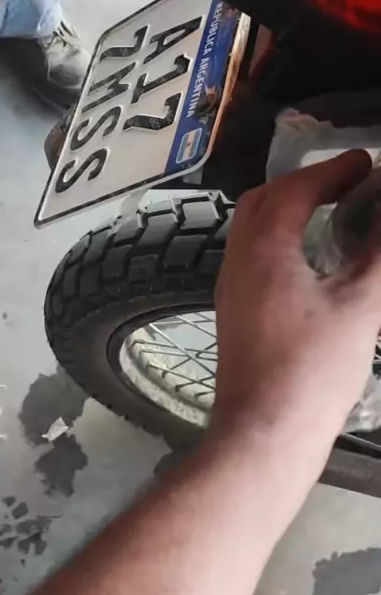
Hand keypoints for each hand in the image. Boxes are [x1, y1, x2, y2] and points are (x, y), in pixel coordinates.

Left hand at [214, 151, 380, 448]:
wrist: (264, 432)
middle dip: (304, 184)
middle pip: (262, 201)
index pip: (295, 190)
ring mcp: (230, 288)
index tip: (365, 163)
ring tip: (328, 213)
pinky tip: (305, 260)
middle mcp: (238, 260)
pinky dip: (277, 239)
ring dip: (286, 210)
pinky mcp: (232, 312)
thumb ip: (380, 252)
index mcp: (265, 248)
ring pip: (250, 229)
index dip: (332, 171)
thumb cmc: (314, 369)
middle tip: (345, 184)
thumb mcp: (361, 305)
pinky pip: (250, 255)